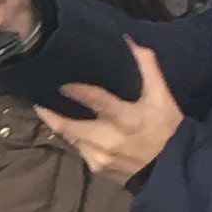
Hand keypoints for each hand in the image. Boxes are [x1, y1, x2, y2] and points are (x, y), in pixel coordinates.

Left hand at [46, 38, 185, 183]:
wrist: (173, 170)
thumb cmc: (167, 129)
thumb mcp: (162, 97)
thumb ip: (147, 67)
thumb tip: (129, 41)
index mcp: (127, 119)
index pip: (96, 100)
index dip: (75, 90)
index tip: (59, 81)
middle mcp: (109, 140)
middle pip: (68, 126)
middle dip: (49, 112)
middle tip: (37, 97)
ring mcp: (100, 157)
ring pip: (69, 137)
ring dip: (58, 123)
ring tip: (48, 107)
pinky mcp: (96, 168)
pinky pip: (76, 148)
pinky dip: (71, 136)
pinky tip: (68, 125)